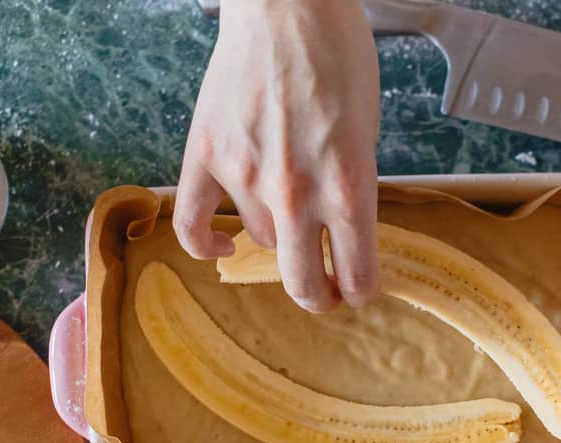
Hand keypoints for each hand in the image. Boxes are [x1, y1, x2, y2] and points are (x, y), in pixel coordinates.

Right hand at [174, 0, 381, 311]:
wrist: (287, 7)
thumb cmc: (337, 58)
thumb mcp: (368, 133)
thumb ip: (353, 189)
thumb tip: (340, 235)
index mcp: (348, 185)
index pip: (357, 274)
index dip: (361, 292)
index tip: (359, 293)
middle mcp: (297, 191)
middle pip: (303, 281)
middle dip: (320, 296)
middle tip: (327, 293)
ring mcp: (246, 176)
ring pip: (262, 241)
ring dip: (278, 238)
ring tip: (288, 213)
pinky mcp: (206, 156)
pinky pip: (191, 224)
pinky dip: (205, 245)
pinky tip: (224, 246)